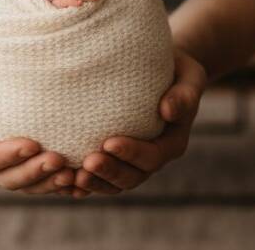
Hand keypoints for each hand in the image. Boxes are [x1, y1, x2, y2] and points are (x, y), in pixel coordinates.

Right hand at [0, 50, 77, 193]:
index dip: (7, 155)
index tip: (32, 144)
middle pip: (8, 178)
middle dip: (34, 173)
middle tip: (60, 161)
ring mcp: (6, 162)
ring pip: (27, 184)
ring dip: (50, 183)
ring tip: (73, 174)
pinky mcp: (25, 159)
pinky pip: (42, 180)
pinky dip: (60, 185)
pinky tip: (81, 181)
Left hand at [69, 50, 207, 196]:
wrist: (166, 72)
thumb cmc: (178, 70)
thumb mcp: (189, 77)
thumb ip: (184, 94)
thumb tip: (167, 110)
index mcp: (172, 142)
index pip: (151, 156)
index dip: (131, 153)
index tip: (109, 142)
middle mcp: (153, 157)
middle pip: (131, 177)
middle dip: (109, 172)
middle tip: (86, 163)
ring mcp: (133, 161)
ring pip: (114, 183)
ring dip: (94, 182)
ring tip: (72, 177)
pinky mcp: (116, 158)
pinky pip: (100, 178)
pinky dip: (85, 183)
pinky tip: (65, 179)